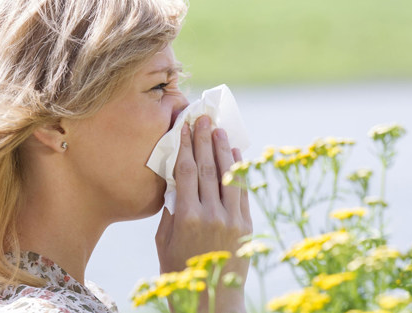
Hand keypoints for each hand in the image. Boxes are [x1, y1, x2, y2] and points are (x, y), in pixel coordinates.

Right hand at [156, 115, 251, 312]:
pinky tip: (235, 154)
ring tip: (219, 129)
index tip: (184, 126)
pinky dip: (239, 170)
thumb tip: (176, 180)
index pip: (185, 171)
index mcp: (186, 217)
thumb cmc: (179, 272)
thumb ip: (171, 209)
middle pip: (206, 167)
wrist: (211, 301)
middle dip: (203, 139)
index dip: (184, 145)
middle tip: (203, 117)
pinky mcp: (246, 225)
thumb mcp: (164, 241)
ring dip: (222, 149)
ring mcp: (232, 219)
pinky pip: (242, 190)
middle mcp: (211, 214)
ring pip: (227, 175)